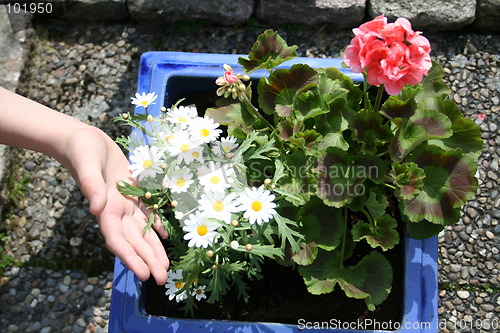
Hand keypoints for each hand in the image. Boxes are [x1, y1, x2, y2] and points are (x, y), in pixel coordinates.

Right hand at [62, 126, 169, 284]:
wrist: (83, 139)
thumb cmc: (82, 150)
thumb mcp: (86, 164)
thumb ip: (91, 185)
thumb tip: (96, 208)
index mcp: (105, 208)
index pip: (118, 240)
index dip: (131, 258)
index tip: (143, 274)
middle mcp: (116, 210)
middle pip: (134, 241)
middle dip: (148, 260)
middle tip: (162, 278)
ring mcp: (125, 203)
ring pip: (142, 231)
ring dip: (154, 249)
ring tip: (166, 267)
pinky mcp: (133, 192)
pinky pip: (147, 213)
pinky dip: (157, 225)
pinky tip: (166, 236)